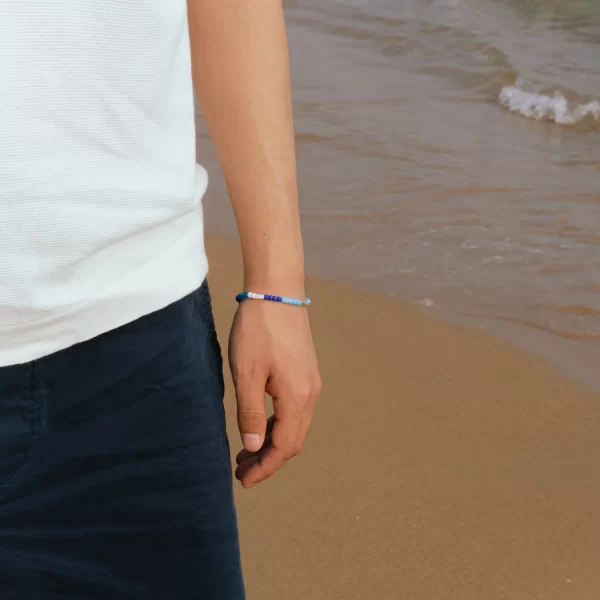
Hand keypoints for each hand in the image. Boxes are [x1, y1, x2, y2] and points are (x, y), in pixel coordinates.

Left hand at [229, 299, 320, 487]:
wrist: (277, 293)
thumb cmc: (258, 331)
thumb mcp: (247, 374)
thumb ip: (250, 413)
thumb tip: (252, 448)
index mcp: (297, 397)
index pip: (284, 446)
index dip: (265, 468)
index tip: (244, 481)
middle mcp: (310, 394)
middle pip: (293, 440)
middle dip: (268, 459)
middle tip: (241, 471)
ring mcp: (311, 382)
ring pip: (295, 426)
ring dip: (272, 442)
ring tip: (246, 453)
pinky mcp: (305, 372)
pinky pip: (295, 410)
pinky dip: (278, 424)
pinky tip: (260, 424)